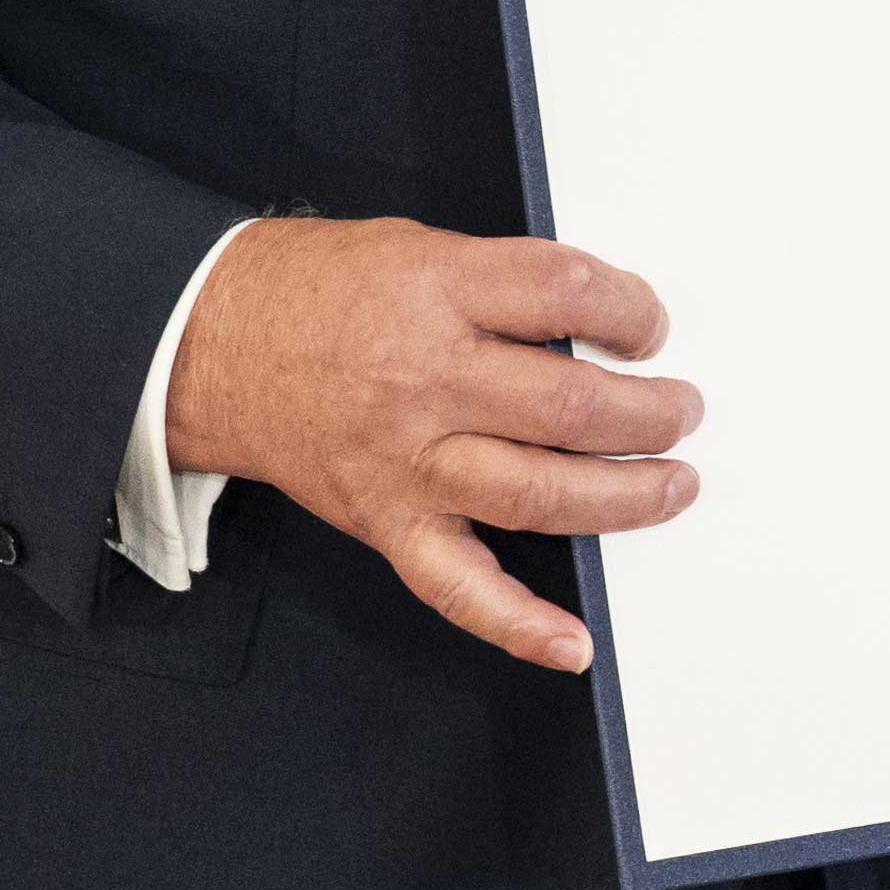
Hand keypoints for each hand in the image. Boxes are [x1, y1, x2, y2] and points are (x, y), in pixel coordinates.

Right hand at [161, 214, 696, 670]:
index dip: (632, 311)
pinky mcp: (386, 519)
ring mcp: (406, 459)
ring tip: (671, 485)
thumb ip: (506, 284)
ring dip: (625, 498)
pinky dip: (518, 624)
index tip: (650, 326)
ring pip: (538, 492)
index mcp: (437, 291)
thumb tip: (601, 322)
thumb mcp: (420, 247)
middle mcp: (425, 379)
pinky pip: (456, 586)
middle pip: (569, 404)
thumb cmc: (319, 291)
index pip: (566, 292)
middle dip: (650, 414)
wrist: (208, 342)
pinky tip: (571, 642)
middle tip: (680, 411)